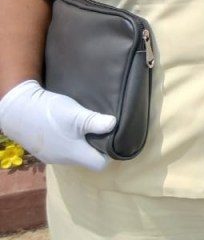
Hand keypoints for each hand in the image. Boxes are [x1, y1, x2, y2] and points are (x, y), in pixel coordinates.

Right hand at [0, 79, 114, 169]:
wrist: (17, 110)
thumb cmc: (49, 114)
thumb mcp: (76, 115)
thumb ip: (95, 122)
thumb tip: (114, 125)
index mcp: (75, 155)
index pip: (99, 165)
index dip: (109, 154)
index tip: (114, 138)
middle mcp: (64, 159)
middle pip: (87, 159)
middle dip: (97, 146)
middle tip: (103, 128)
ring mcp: (52, 155)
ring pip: (75, 152)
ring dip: (83, 141)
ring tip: (89, 125)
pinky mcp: (44, 148)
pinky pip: (63, 147)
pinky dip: (70, 139)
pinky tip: (71, 125)